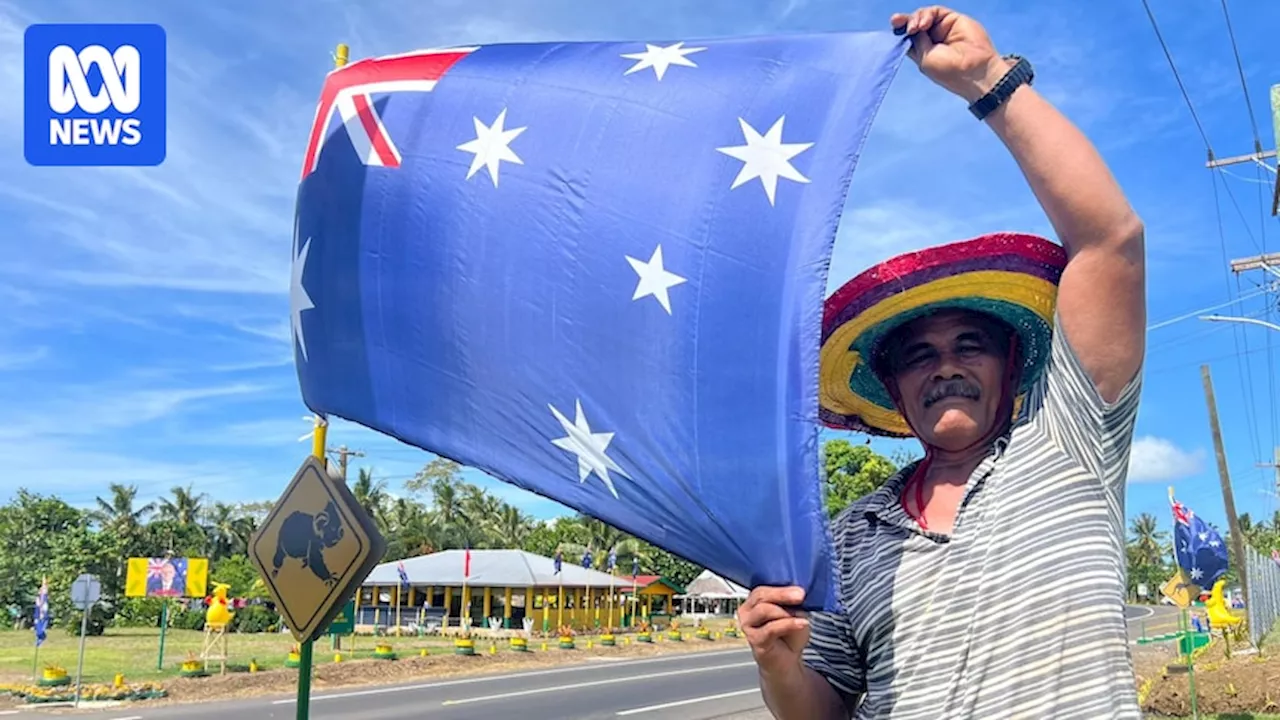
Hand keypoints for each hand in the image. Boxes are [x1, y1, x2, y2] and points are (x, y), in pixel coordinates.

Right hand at [738, 586, 809, 677]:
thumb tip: (797, 594)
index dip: (781, 588)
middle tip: (800, 596)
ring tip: (801, 616)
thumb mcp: (794, 613)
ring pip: (764, 610)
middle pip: (761, 597)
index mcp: (754, 601)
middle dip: (782, 595)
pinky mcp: (755, 640)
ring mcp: (748, 626)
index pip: (763, 590)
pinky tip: (801, 623)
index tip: (800, 590)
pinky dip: (788, 624)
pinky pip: (771, 628)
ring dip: (785, 612)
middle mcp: (747, 612)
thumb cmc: (788, 636)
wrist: (786, 660)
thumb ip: (792, 603)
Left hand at [890, 6, 1010, 102]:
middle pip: (913, 24)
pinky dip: (926, 15)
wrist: (974, 69)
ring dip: (915, 19)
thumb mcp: (925, 58)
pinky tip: (923, 24)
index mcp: (923, 52)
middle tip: (896, 21)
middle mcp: (932, 39)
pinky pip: (935, 12)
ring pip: (923, 16)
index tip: (894, 27)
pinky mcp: (952, 20)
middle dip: (904, 21)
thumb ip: (916, 41)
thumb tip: (910, 27)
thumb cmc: (949, 71)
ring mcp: (942, 29)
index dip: (899, 31)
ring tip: (915, 28)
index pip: (907, 37)